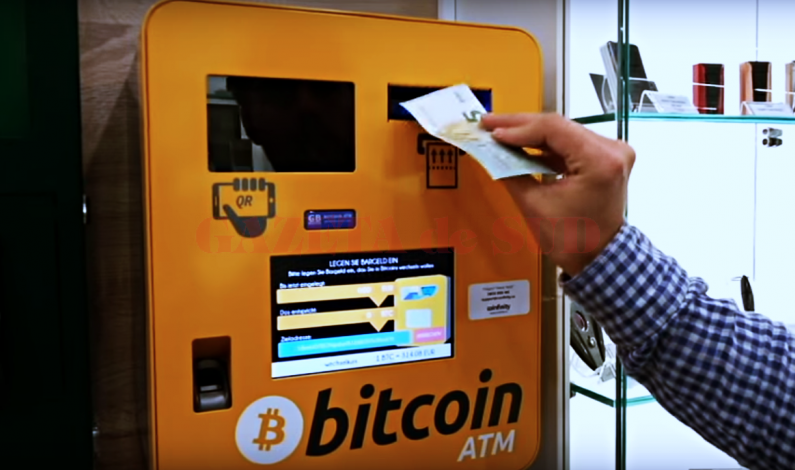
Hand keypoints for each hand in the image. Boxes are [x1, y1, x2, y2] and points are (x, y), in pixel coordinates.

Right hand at [480, 112, 634, 275]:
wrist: (599, 258)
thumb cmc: (572, 239)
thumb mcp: (535, 205)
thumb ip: (511, 172)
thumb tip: (491, 151)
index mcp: (600, 160)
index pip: (553, 129)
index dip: (518, 128)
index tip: (491, 132)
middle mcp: (612, 150)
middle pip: (559, 126)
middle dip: (520, 126)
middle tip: (489, 124)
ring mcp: (611, 152)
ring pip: (563, 132)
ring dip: (530, 134)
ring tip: (499, 132)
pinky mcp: (605, 158)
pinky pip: (570, 144)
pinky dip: (544, 146)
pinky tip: (520, 145)